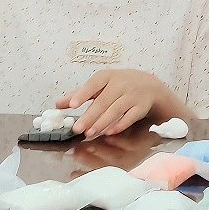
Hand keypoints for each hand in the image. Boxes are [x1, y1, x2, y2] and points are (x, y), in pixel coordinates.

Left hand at [57, 69, 176, 138]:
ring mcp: (132, 95)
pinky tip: (109, 132)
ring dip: (102, 122)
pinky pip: (131, 117)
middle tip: (77, 128)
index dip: (83, 94)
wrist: (150, 85)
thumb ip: (80, 94)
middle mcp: (121, 84)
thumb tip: (58, 104)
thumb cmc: (120, 84)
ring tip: (89, 133)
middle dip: (90, 116)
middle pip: (103, 101)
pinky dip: (120, 125)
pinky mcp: (141, 106)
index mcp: (107, 76)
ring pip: (116, 110)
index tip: (72, 105)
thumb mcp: (101, 84)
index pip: (93, 84)